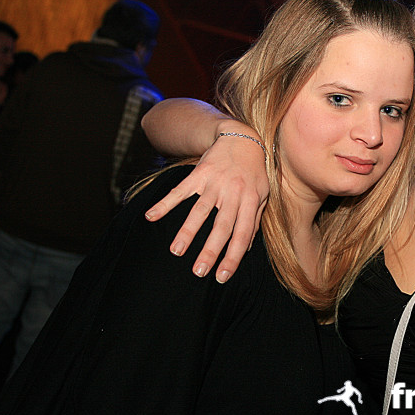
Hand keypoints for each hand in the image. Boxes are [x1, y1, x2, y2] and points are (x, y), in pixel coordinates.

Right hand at [144, 131, 268, 282]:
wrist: (241, 138)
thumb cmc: (253, 172)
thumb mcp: (262, 195)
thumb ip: (255, 219)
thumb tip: (246, 248)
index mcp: (251, 201)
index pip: (242, 235)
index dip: (233, 257)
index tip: (222, 277)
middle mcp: (234, 193)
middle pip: (221, 227)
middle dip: (210, 251)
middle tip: (198, 272)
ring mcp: (215, 183)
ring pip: (200, 211)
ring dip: (187, 232)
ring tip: (176, 251)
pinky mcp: (199, 173)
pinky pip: (180, 190)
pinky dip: (165, 203)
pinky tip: (151, 216)